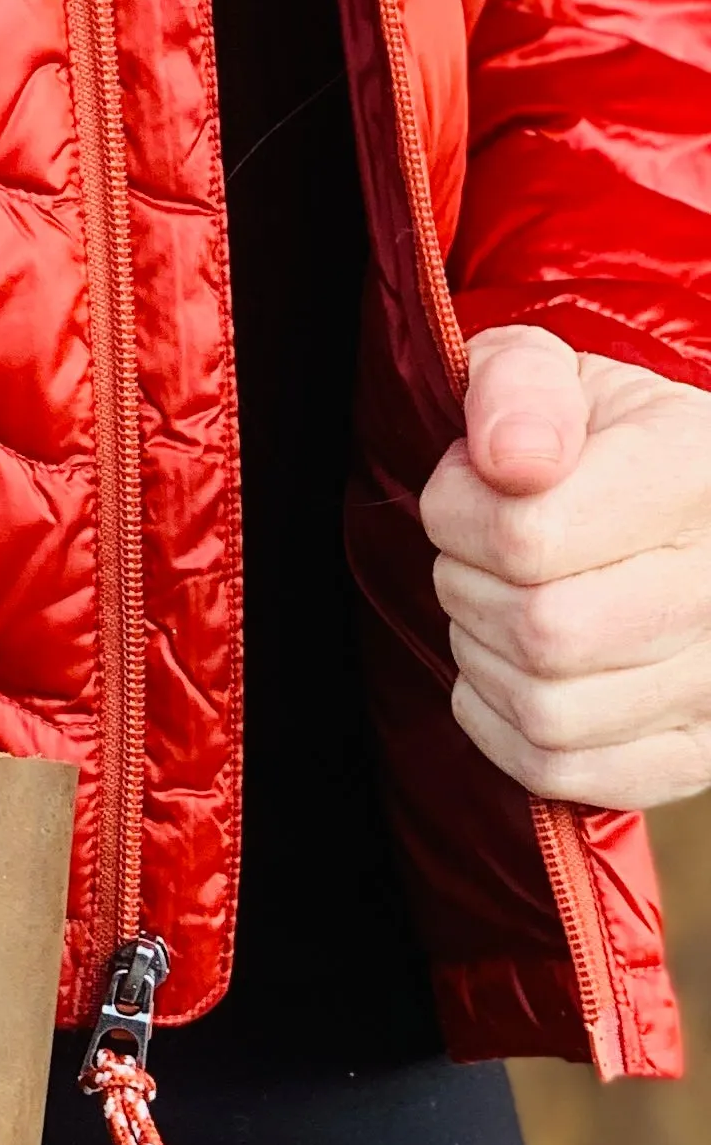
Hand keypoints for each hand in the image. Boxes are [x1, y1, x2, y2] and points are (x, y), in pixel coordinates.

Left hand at [423, 324, 710, 809]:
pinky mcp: (694, 754)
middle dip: (472, 589)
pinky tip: (518, 669)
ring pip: (550, 710)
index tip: (473, 487)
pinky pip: (560, 770)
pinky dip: (505, 725)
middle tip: (484, 555)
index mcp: (703, 475)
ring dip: (487, 660)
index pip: (530, 537)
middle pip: (543, 631)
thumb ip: (517, 387)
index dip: (459, 516)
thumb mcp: (552, 374)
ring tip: (509, 605)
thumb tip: (512, 460)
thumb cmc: (596, 441)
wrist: (676, 511)